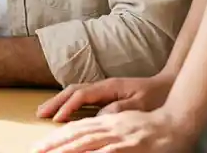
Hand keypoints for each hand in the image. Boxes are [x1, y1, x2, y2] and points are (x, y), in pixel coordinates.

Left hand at [29, 109, 195, 152]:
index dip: (57, 136)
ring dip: (66, 149)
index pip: (77, 128)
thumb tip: (90, 142)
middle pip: (76, 133)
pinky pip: (108, 151)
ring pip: (87, 141)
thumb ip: (109, 132)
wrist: (179, 121)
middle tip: (35, 151)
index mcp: (108, 121)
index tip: (41, 145)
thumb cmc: (154, 128)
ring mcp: (120, 135)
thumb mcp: (127, 126)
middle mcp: (110, 125)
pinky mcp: (131, 145)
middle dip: (54, 143)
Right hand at [36, 73, 174, 121]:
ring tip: (45, 112)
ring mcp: (103, 88)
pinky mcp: (106, 94)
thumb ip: (119, 109)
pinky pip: (82, 97)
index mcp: (109, 86)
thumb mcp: (140, 104)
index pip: (81, 95)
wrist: (167, 85)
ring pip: (75, 92)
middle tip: (39, 114)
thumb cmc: (156, 96)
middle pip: (72, 90)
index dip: (67, 107)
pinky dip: (69, 103)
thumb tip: (98, 117)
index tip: (56, 120)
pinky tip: (64, 111)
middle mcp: (103, 85)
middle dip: (55, 101)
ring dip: (59, 101)